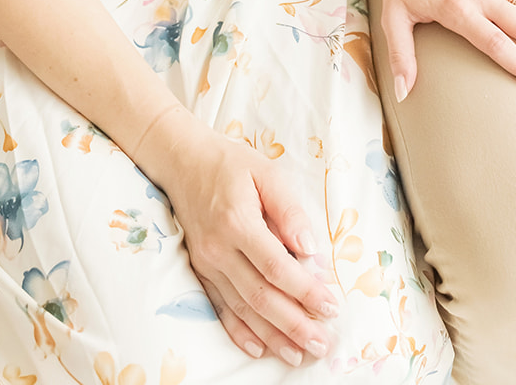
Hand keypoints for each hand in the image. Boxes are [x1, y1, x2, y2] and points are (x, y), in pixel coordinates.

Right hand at [136, 111, 337, 363]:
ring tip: (299, 353)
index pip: (277, 267)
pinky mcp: (200, 271)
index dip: (306, 290)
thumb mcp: (267, 172)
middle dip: (294, 324)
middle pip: (260, 296)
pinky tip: (258, 348)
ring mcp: (207, 264)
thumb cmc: (232, 164)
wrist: (183, 162)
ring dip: (272, 335)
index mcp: (238, 222)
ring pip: (242, 309)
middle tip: (322, 342)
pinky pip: (220, 308)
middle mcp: (219, 249)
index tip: (331, 306)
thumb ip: (290, 210)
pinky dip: (239, 331)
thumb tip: (310, 249)